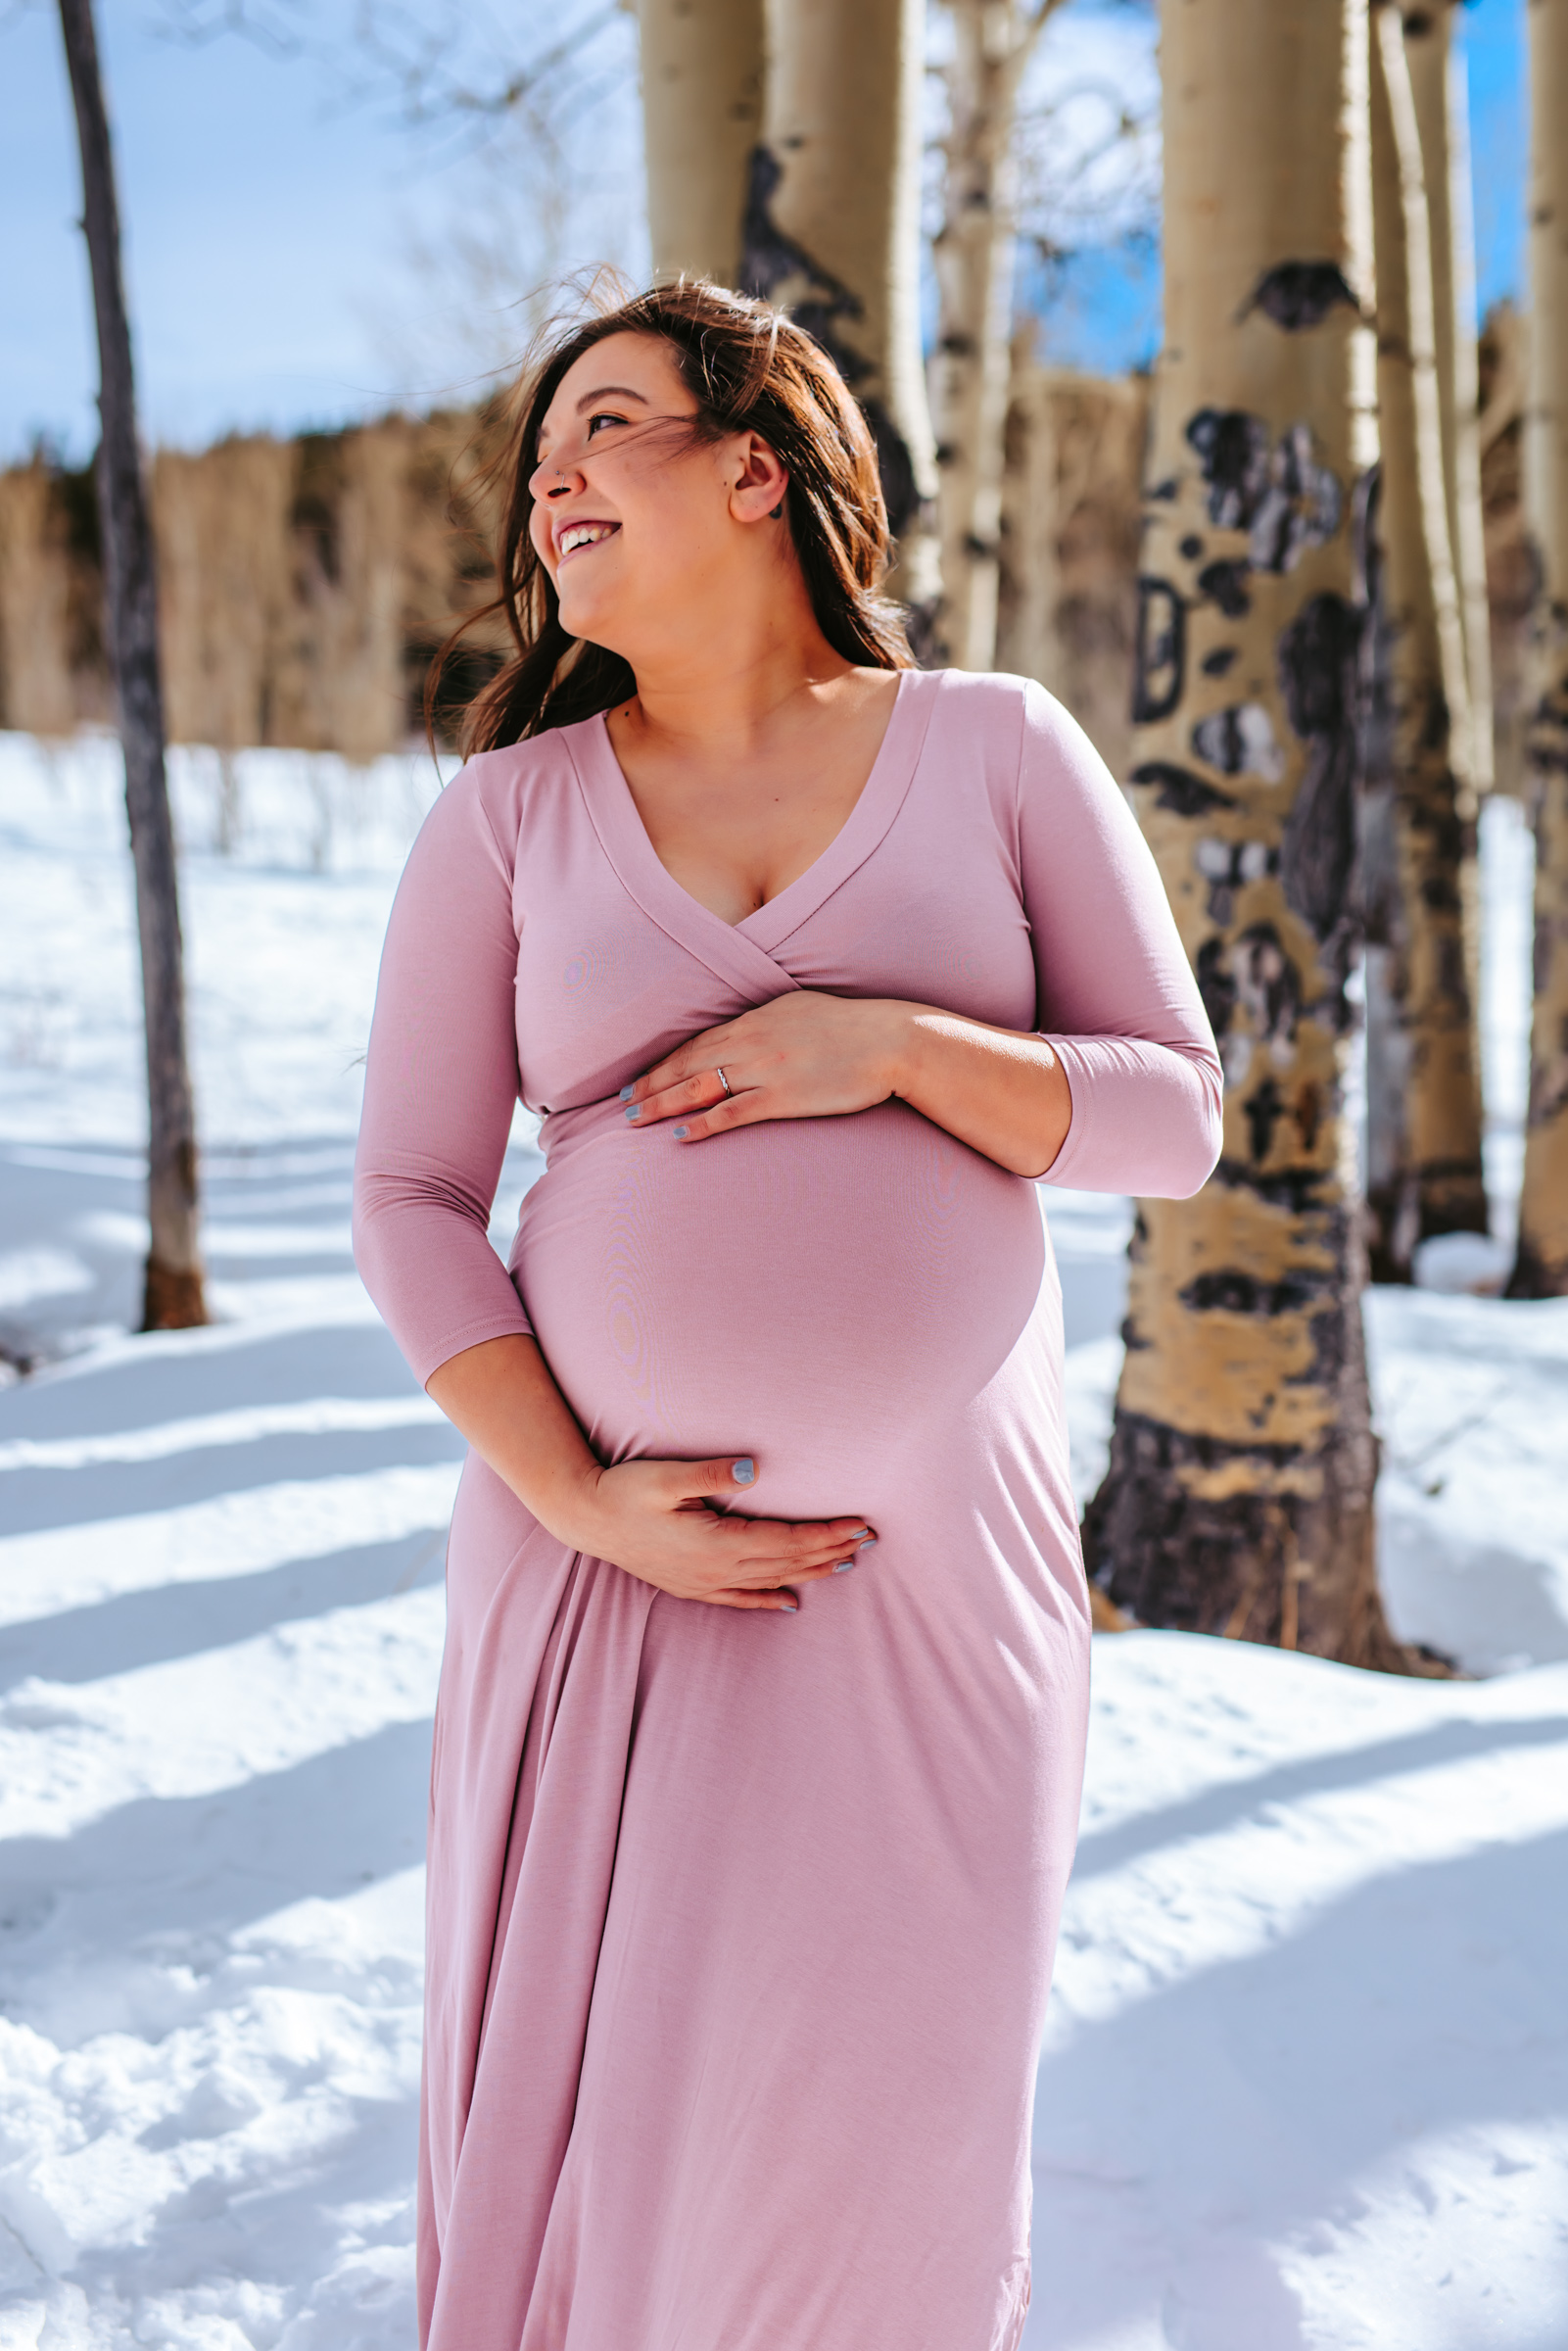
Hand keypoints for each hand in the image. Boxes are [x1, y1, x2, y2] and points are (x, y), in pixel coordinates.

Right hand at [567, 1453, 876, 1611]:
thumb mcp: (665, 1474)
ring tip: (848, 1562)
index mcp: (717, 1543)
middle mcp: (717, 1570)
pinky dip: (771, 1600)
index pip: (787, 1540)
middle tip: (871, 1539)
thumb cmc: (623, 1490)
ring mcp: (704, 1582)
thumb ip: (711, 1472)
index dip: (827, 1533)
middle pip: (788, 1562)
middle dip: (832, 1550)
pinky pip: (742, 1599)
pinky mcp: (691, 1586)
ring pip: (772, 1581)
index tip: (860, 1523)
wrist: (583, 1518)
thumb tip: (754, 1469)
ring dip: (812, 1571)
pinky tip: (793, 1603)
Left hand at [621, 991, 904, 1142]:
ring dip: (662, 1103)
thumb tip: (745, 1029)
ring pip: (699, 1086)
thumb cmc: (852, 1026)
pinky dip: (702, 1123)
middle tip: (621, 1102)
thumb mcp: (801, 1008)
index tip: (638, 1078)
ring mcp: (765, 1068)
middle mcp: (751, 1040)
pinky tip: (679, 1135)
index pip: (695, 1043)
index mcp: (754, 1019)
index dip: (662, 1063)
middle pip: (687, 1064)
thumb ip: (767, 1020)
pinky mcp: (784, 1096)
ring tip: (635, 1119)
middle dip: (650, 1083)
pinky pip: (732, 1112)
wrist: (891, 1041)